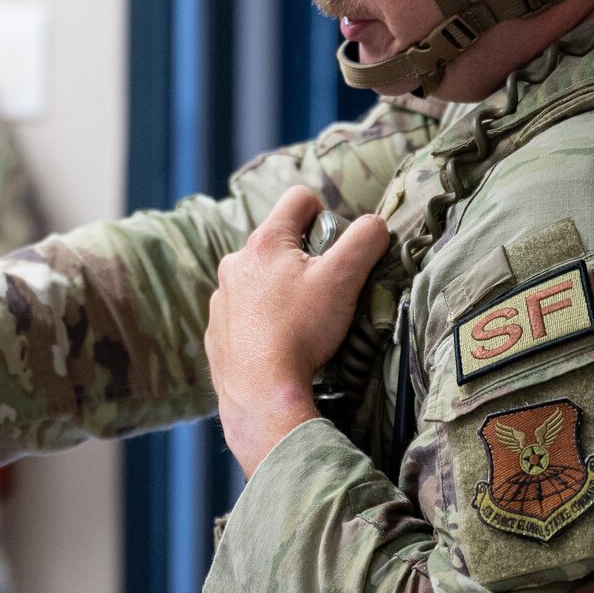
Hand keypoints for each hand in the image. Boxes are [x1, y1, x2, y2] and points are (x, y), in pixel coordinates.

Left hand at [206, 186, 391, 476]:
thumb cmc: (302, 330)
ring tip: (301, 321)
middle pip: (276, 241)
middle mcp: (235, 263)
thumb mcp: (344, 278)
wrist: (260, 393)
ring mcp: (222, 299)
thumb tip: (377, 224)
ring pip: (257, 279)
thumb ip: (365, 241)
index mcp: (265, 242)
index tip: (335, 240)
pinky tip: (278, 344)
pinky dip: (261, 321)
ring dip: (279, 289)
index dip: (323, 211)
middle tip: (323, 288)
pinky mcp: (216, 332)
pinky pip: (242, 314)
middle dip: (302, 256)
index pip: (298, 199)